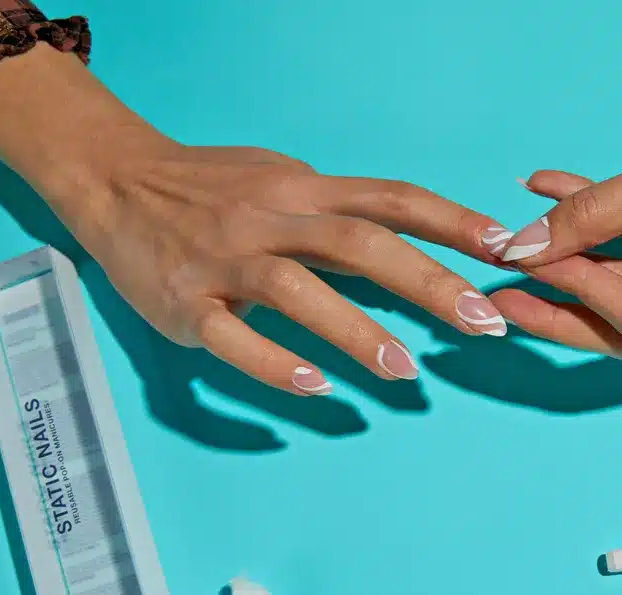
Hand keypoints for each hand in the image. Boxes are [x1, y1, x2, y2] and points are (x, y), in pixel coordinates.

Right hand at [0, 45, 515, 395]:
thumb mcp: (285, 184)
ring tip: (406, 370)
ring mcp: (224, 261)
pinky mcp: (184, 303)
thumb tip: (424, 245)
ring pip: (297, 289)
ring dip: (356, 330)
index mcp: (304, 190)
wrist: (115, 181)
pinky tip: (317, 388)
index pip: (392, 199)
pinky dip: (274, 363)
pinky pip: (232, 337)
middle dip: (426, 282)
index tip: (506, 248)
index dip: (451, 221)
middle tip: (482, 322)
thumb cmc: (215, 189)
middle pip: (358, 243)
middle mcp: (270, 218)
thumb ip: (346, 215)